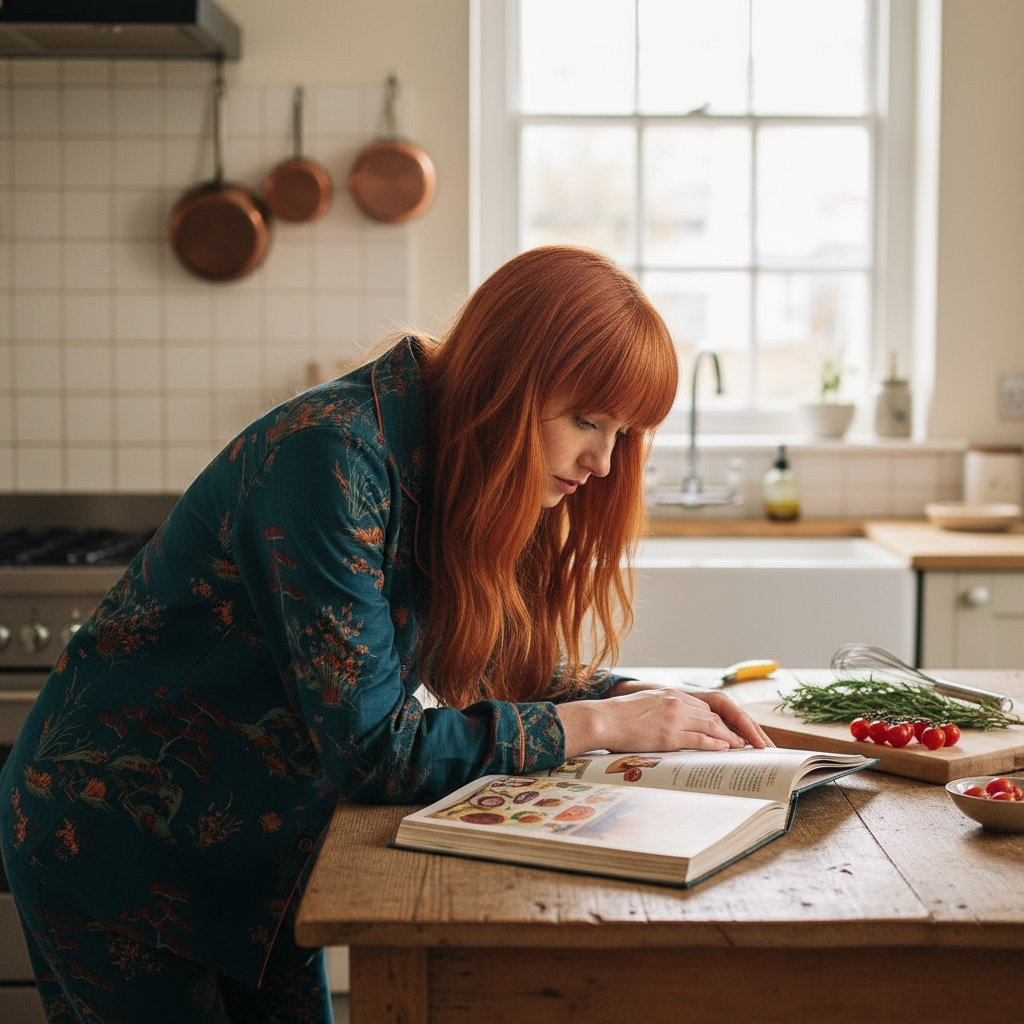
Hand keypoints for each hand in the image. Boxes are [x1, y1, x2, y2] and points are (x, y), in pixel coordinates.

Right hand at [558, 684, 772, 757]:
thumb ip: (661, 712)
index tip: (731, 730)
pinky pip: (700, 739)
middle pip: (713, 714)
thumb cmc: (616, 717)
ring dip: (730, 737)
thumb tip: (668, 727)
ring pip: (712, 726)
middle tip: (745, 740)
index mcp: (670, 694)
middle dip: (732, 728)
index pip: (704, 706)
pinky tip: (725, 749)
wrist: (601, 719)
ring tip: (742, 748)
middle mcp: (676, 701)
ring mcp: (674, 717)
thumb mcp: (643, 706)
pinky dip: (716, 744)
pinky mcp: (670, 734)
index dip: (721, 719)